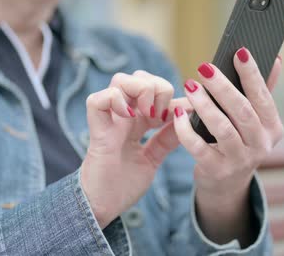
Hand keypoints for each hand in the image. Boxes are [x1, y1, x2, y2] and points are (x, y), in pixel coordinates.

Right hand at [80, 70, 187, 227]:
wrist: (104, 206)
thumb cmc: (124, 184)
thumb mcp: (154, 157)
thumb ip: (167, 138)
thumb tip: (187, 116)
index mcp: (136, 121)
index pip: (154, 90)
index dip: (172, 95)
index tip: (185, 112)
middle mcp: (122, 115)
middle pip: (138, 77)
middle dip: (158, 87)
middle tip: (163, 115)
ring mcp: (109, 120)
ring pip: (120, 80)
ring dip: (141, 91)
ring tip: (149, 114)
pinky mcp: (97, 130)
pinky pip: (98, 99)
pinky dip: (116, 101)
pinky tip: (130, 117)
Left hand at [173, 48, 283, 242]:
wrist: (226, 183)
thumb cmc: (239, 139)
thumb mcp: (255, 119)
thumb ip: (263, 91)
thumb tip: (276, 59)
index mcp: (273, 127)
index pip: (263, 96)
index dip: (252, 74)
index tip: (239, 51)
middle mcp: (261, 144)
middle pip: (242, 111)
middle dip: (223, 87)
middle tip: (204, 68)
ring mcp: (240, 160)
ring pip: (222, 129)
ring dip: (204, 105)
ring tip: (190, 86)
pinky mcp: (217, 171)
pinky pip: (199, 148)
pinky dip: (186, 130)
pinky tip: (178, 114)